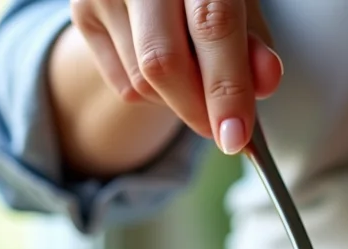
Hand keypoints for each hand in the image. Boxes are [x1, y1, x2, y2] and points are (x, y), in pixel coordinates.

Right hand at [69, 0, 283, 153]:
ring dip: (179, 101)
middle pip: (163, 62)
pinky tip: (166, 67)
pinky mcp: (81, 13)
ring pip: (143, 82)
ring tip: (198, 75)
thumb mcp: (242, 6)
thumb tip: (266, 83)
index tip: (236, 137)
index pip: (212, 26)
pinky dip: (155, 94)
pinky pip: (125, 85)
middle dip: (198, 110)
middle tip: (224, 132)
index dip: (226, 88)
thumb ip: (255, 43)